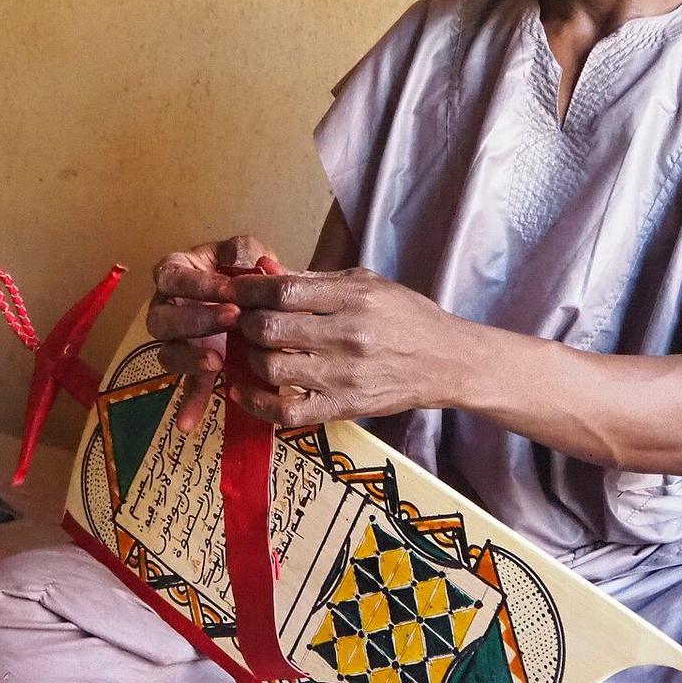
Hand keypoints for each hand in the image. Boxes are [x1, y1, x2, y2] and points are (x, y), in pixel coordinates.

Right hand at [149, 235, 281, 429]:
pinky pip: (185, 387)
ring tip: (217, 362)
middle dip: (195, 320)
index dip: (198, 285)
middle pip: (161, 319)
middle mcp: (165, 306)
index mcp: (174, 272)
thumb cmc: (246, 268)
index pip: (171, 276)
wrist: (264, 297)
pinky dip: (188, 405)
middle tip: (232, 320)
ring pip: (167, 353)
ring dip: (189, 359)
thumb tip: (248, 261)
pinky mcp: (192, 366)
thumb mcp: (248, 251)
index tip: (231, 290)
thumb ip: (244, 252)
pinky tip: (188, 424)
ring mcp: (176, 340)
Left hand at [225, 267, 463, 424]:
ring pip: (271, 368)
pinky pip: (286, 412)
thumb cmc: (406, 317)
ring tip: (252, 348)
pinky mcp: (342, 407)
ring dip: (249, 356)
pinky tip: (242, 390)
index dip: (249, 289)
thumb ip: (316, 280)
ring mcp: (343, 376)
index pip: (284, 291)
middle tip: (242, 319)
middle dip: (245, 322)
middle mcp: (347, 336)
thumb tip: (266, 270)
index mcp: (354, 298)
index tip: (236, 290)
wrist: (445, 361)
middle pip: (269, 329)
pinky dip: (256, 403)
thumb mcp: (368, 284)